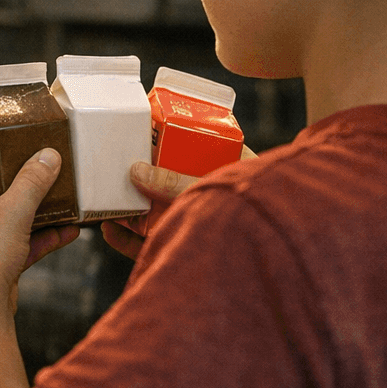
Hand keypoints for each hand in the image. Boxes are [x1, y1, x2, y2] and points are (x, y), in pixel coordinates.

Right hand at [101, 144, 257, 259]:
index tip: (134, 131)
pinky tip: (111, 231)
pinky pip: (154, 239)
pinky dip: (131, 238)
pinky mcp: (189, 244)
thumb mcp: (212, 188)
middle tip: (110, 170)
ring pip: (156, 209)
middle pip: (165, 177)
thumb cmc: (259, 211)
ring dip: (128, 207)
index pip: (189, 141)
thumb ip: (176, 182)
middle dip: (136, 176)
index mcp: (226, 161)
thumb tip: (136, 172)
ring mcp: (199, 217)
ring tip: (102, 202)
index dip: (160, 136)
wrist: (284, 256)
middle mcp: (210, 189)